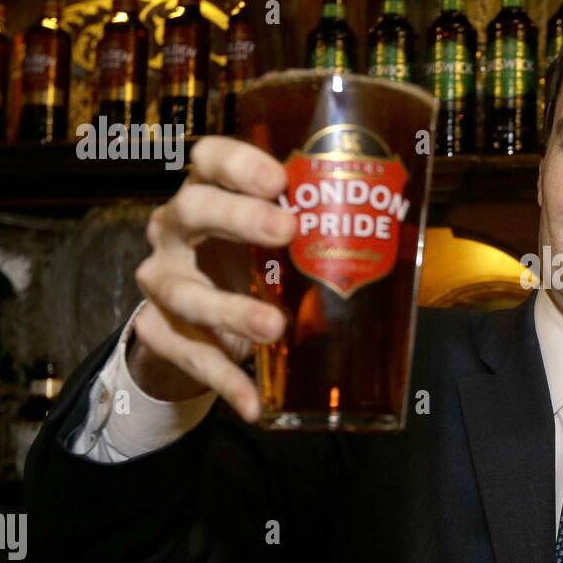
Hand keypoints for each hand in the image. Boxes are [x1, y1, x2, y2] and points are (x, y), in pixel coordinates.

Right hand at [130, 136, 294, 421]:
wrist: (195, 326)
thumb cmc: (251, 266)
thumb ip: (319, 233)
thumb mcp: (278, 245)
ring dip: (231, 310)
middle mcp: (176, 230)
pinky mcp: (158, 331)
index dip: (238, 163)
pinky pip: (189, 356)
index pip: (208, 159)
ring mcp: (163, 281)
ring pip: (185, 292)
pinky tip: (254, 404)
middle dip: (237, 218)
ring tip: (273, 327)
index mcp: (209, 194)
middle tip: (288, 230)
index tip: (280, 178)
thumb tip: (405, 234)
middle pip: (191, 211)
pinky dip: (225, 381)